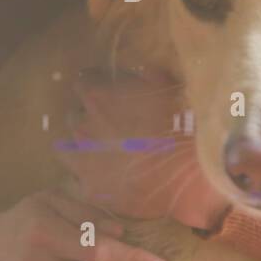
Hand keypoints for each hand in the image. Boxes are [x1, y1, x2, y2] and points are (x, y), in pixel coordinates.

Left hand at [59, 66, 231, 230]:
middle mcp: (83, 126)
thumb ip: (145, 75)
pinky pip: (79, 180)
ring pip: (67, 149)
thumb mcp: (167, 85)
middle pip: (74, 115)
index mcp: (98, 96)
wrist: (193, 171)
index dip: (97, 86)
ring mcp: (84, 160)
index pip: (83, 82)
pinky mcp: (93, 189)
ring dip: (82, 146)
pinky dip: (88, 176)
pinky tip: (105, 177)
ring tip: (101, 152)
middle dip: (88, 117)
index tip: (108, 92)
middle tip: (110, 124)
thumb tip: (139, 71)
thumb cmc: (183, 122)